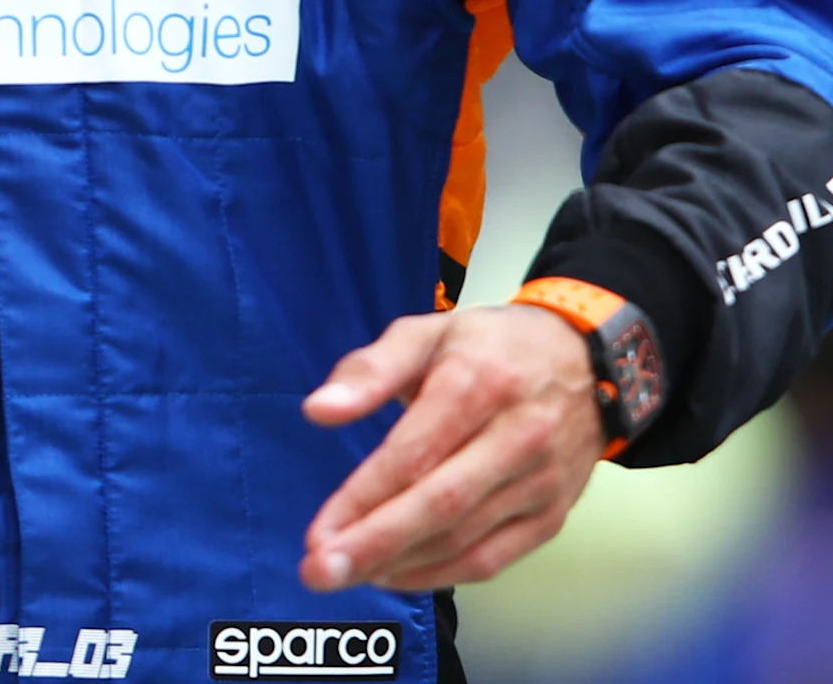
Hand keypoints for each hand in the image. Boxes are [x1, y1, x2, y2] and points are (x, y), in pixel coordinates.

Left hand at [299, 305, 604, 591]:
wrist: (589, 364)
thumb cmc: (490, 347)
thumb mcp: (424, 333)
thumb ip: (369, 370)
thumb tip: (317, 411)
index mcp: (478, 384)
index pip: (413, 454)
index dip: (362, 497)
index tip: (316, 531)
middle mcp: (517, 438)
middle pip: (440, 505)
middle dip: (375, 544)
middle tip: (321, 571)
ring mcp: (540, 483)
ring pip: (464, 538)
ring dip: (400, 563)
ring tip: (344, 573)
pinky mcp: (552, 516)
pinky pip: (493, 559)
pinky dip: (440, 573)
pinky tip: (395, 574)